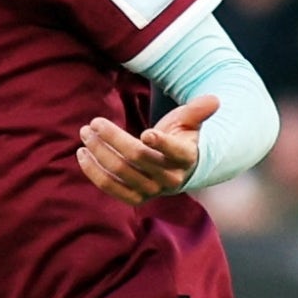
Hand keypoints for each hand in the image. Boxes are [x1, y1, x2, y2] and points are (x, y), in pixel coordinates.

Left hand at [76, 95, 219, 204]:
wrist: (178, 169)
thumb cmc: (182, 138)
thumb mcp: (188, 122)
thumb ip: (197, 111)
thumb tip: (215, 100)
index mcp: (187, 157)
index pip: (176, 153)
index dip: (162, 143)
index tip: (146, 132)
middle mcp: (171, 178)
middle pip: (137, 157)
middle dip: (111, 138)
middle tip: (92, 123)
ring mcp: (153, 190)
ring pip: (120, 171)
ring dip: (98, 152)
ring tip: (84, 133)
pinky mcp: (136, 198)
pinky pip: (111, 188)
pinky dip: (93, 172)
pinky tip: (81, 154)